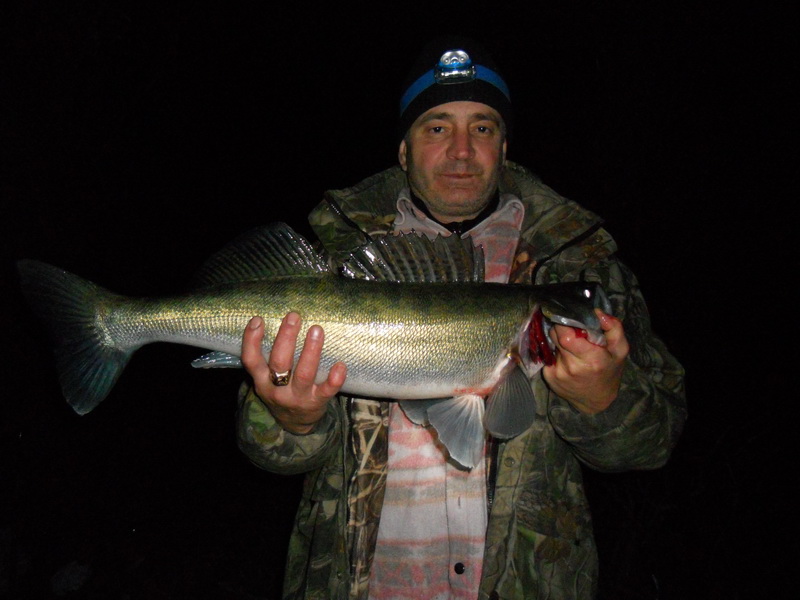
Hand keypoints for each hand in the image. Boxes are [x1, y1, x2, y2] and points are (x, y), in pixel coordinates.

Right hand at [241, 313, 346, 433]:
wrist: (294, 424)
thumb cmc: (281, 391)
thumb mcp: (266, 379)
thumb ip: (268, 357)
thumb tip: (280, 321)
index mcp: (262, 380)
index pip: (251, 360)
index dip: (252, 341)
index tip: (258, 320)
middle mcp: (277, 389)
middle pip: (279, 362)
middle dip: (286, 338)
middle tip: (294, 316)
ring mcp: (298, 397)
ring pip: (303, 374)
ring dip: (311, 351)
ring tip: (316, 329)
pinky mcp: (316, 402)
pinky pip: (326, 391)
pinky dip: (334, 379)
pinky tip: (340, 365)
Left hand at [542, 310, 628, 413]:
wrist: (596, 400)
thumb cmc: (609, 372)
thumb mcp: (620, 350)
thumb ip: (614, 328)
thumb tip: (598, 313)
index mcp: (591, 359)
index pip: (566, 335)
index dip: (566, 324)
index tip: (573, 322)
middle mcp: (572, 367)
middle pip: (556, 336)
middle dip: (562, 330)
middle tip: (573, 333)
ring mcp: (558, 373)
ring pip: (551, 344)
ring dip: (559, 342)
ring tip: (572, 349)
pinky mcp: (549, 377)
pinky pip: (548, 356)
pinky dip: (556, 353)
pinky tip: (566, 359)